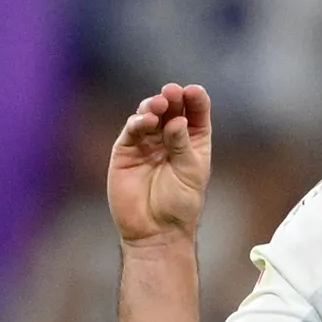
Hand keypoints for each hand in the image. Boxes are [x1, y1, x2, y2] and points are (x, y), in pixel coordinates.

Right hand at [110, 82, 212, 247]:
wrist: (156, 230)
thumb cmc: (180, 203)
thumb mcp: (190, 171)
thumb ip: (182, 144)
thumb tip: (177, 119)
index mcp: (191, 139)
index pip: (195, 111)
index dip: (194, 98)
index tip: (193, 91)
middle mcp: (168, 136)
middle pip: (171, 108)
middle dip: (172, 97)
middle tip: (172, 92)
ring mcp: (146, 142)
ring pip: (149, 114)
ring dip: (153, 105)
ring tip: (159, 104)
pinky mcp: (126, 151)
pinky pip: (131, 130)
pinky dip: (138, 122)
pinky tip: (146, 120)